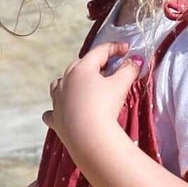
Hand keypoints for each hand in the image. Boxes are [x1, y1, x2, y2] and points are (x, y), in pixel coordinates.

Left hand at [42, 41, 142, 162]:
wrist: (89, 138)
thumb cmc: (104, 107)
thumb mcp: (121, 85)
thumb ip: (129, 70)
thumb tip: (135, 61)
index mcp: (81, 69)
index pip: (99, 52)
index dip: (114, 48)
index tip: (126, 49)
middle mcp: (65, 82)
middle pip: (77, 66)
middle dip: (92, 65)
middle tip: (106, 68)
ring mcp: (57, 101)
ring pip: (59, 85)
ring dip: (69, 83)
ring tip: (79, 87)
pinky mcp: (56, 120)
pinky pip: (52, 112)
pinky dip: (57, 110)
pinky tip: (61, 112)